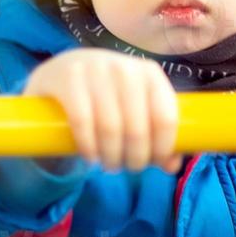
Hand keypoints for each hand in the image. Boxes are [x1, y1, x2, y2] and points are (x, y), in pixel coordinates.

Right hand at [24, 49, 181, 173]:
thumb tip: (171, 165)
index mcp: (150, 73)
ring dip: (111, 156)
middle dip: (135, 158)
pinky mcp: (68, 79)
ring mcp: (95, 71)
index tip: (155, 164)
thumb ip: (157, 131)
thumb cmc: (109, 94)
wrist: (64, 71)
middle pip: (137, 129)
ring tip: (110, 165)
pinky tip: (90, 157)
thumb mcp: (137, 105)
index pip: (166, 118)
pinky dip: (88, 146)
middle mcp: (125, 68)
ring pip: (110, 128)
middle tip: (129, 168)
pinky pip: (81, 122)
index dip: (162, 148)